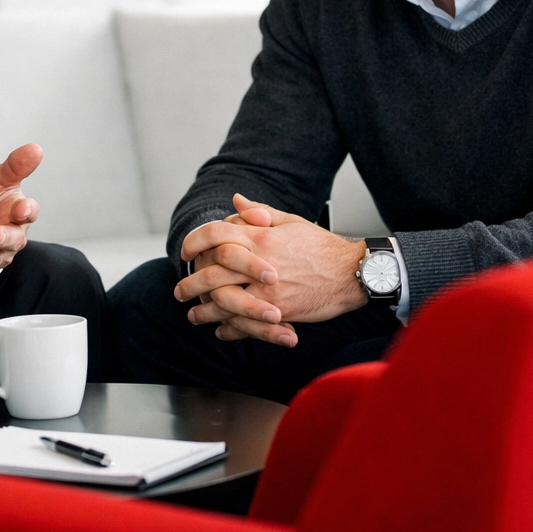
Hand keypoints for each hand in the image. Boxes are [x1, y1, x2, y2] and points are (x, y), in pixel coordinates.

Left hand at [174, 194, 367, 346]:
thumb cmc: (322, 245)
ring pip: (224, 302)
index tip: (185, 253)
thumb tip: (235, 201)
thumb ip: (259, 213)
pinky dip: (230, 329)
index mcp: (261, 237)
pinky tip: (221, 330)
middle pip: (212, 273)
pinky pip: (246, 324)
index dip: (195, 242)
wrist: (352, 272)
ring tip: (194, 315)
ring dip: (204, 311)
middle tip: (180, 291)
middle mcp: (260, 263)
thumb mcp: (291, 221)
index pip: (215, 235)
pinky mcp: (280, 312)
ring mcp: (269, 290)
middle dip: (190, 283)